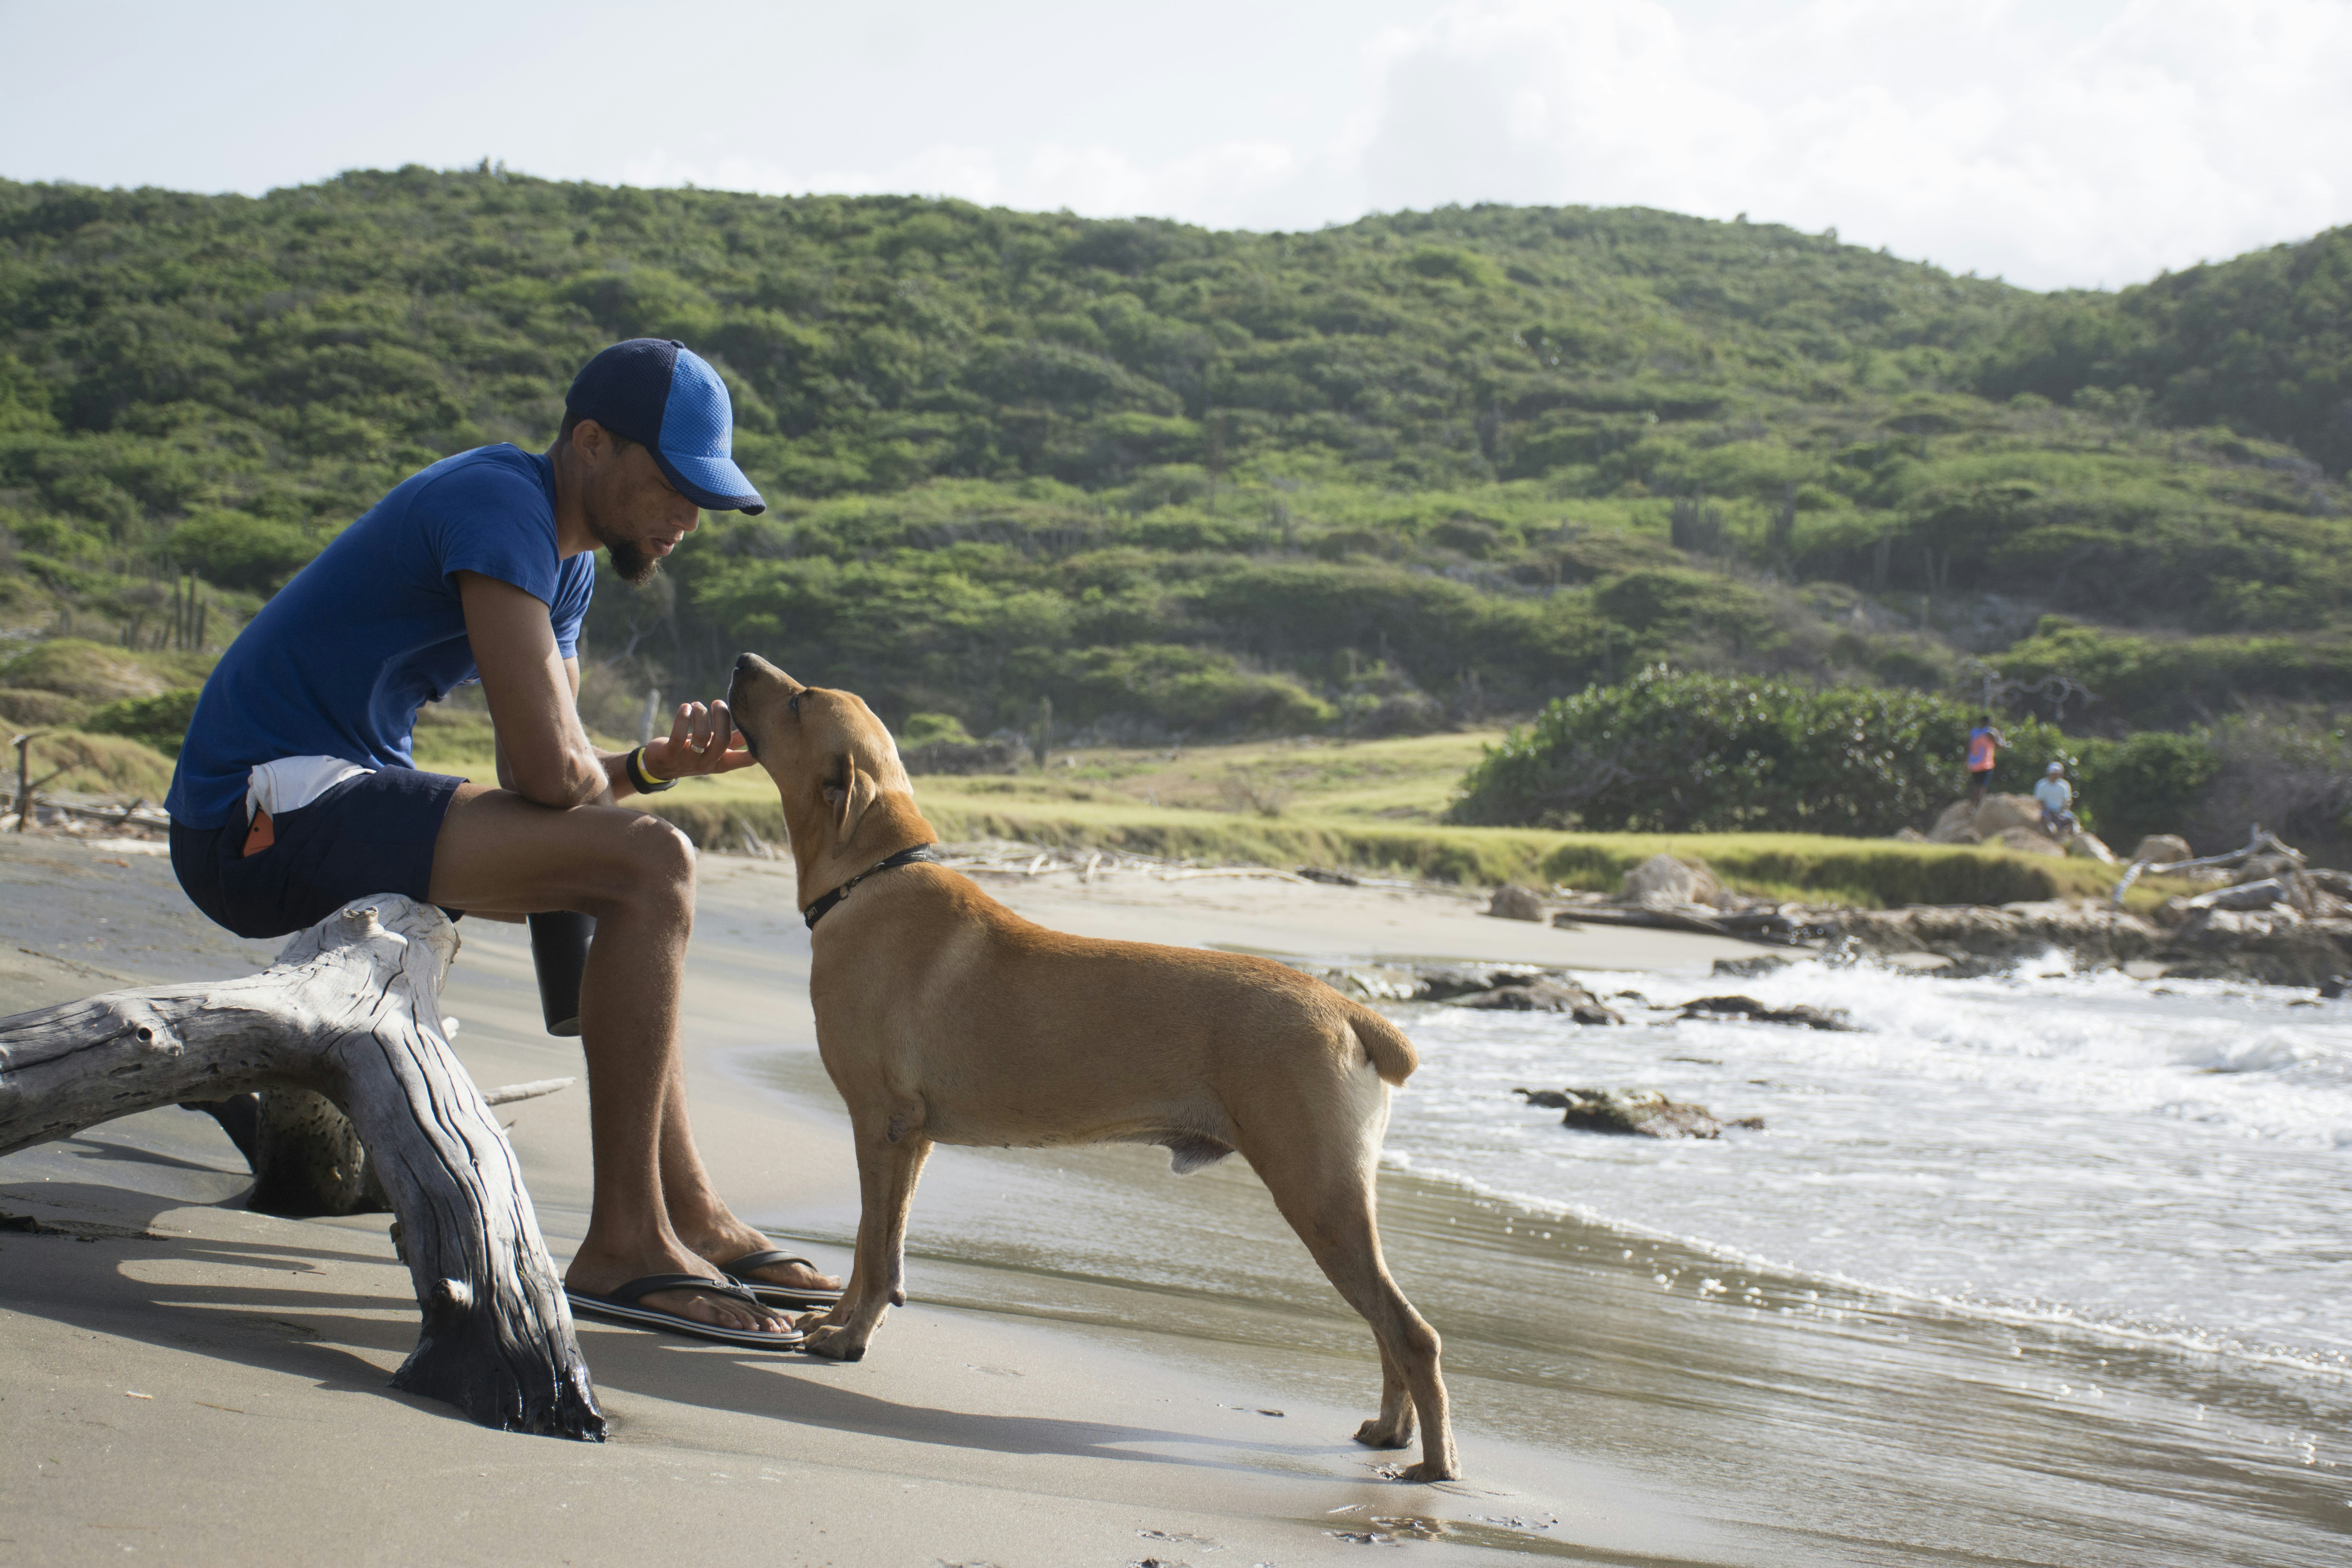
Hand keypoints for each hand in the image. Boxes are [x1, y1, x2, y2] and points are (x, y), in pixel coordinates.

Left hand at [641, 700, 756, 780]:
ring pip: (702, 735)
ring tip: (697, 705)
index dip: (758, 746)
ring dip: (700, 713)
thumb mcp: (713, 749)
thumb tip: (753, 726)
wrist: (659, 767)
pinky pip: (679, 734)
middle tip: (718, 702)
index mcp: (722, 763)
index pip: (746, 759)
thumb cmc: (692, 752)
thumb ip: (731, 739)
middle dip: (722, 716)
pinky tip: (685, 708)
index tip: (763, 725)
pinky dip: (683, 716)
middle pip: (723, 741)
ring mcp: (689, 760)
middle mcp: (708, 763)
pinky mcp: (670, 753)